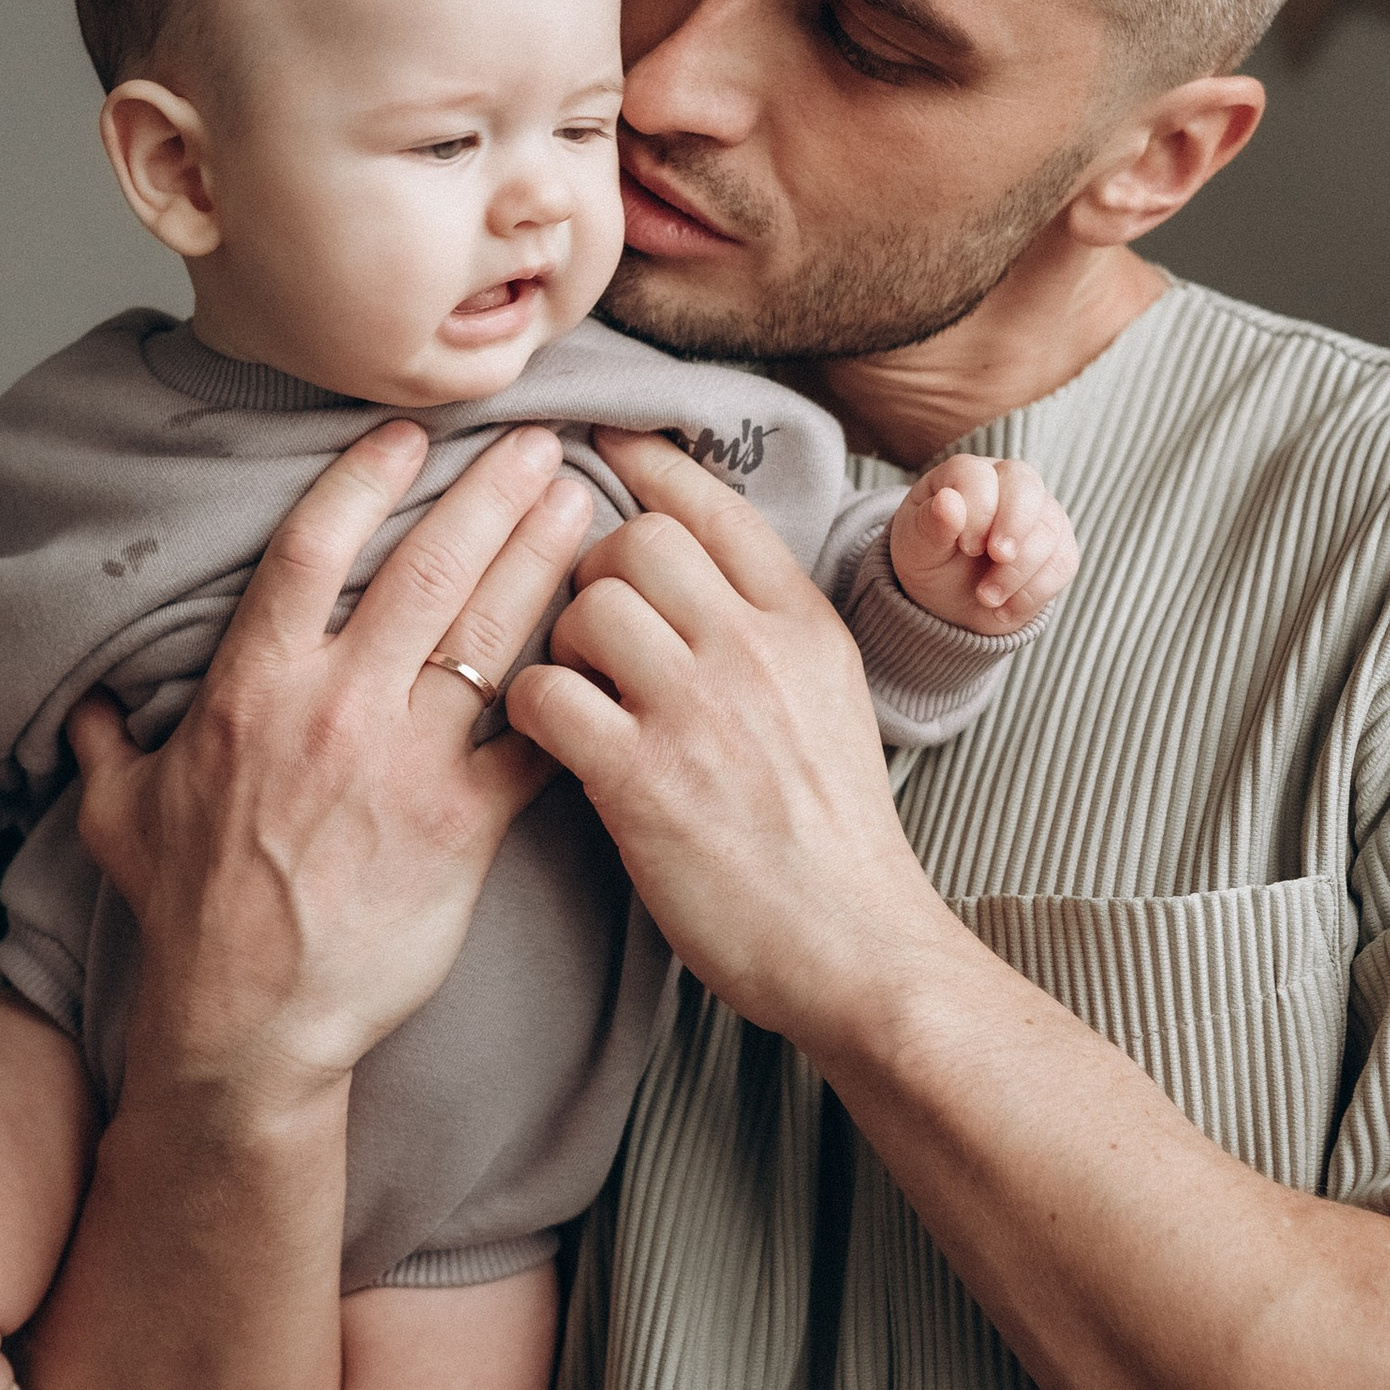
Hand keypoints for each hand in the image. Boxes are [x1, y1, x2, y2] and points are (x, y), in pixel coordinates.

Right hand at [65, 420, 594, 1109]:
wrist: (249, 1023)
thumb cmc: (187, 916)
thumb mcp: (118, 814)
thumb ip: (111, 739)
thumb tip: (92, 695)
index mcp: (252, 689)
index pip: (312, 547)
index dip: (365, 477)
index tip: (410, 437)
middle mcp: (335, 710)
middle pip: (428, 567)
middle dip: (493, 493)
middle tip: (543, 442)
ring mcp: (407, 766)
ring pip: (493, 635)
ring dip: (544, 559)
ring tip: (583, 505)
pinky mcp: (465, 828)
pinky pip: (533, 738)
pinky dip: (573, 687)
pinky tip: (607, 643)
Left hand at [505, 429, 944, 1047]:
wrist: (857, 948)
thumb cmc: (832, 839)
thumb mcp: (830, 701)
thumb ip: (769, 632)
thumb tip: (695, 573)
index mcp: (805, 624)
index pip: (714, 504)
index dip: (648, 463)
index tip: (605, 441)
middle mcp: (755, 649)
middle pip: (637, 539)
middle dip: (595, 572)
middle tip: (592, 631)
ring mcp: (700, 711)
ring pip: (586, 603)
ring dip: (559, 640)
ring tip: (577, 690)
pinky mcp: (643, 779)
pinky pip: (545, 692)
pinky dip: (532, 708)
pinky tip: (554, 741)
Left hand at [887, 455, 1076, 633]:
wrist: (949, 603)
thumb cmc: (930, 562)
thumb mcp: (916, 549)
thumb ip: (929, 525)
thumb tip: (948, 501)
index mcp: (965, 475)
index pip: (980, 475)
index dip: (978, 509)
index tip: (965, 546)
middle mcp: (1007, 485)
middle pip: (1026, 486)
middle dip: (1013, 526)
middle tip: (997, 558)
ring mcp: (1039, 514)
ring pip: (1048, 529)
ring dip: (1018, 572)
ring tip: (987, 598)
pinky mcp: (1059, 548)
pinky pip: (1063, 563)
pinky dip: (1033, 593)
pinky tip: (1005, 608)